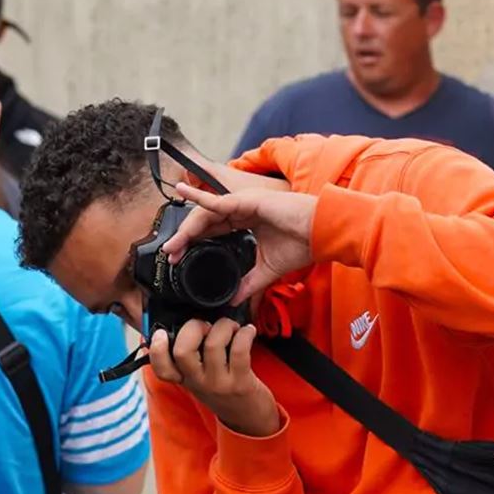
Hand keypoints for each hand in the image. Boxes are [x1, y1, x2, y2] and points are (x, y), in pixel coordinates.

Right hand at [148, 318, 279, 436]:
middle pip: (183, 351)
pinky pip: (239, 350)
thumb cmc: (225, 390)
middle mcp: (198, 383)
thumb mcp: (201, 378)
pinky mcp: (241, 383)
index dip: (156, 349)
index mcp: (184, 379)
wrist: (249, 418)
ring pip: (213, 345)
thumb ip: (192, 356)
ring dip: (224, 326)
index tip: (160, 333)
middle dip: (194, 327)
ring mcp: (218, 384)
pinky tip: (248, 331)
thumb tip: (187, 324)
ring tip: (232, 326)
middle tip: (207, 325)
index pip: (161, 368)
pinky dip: (245, 334)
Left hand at [163, 182, 317, 304]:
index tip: (179, 258)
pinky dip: (199, 198)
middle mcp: (242, 209)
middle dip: (185, 238)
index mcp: (247, 222)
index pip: (213, 230)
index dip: (194, 242)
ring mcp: (244, 203)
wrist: (322, 234)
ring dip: (187, 228)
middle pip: (205, 222)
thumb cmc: (303, 245)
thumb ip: (249, 283)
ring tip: (173, 243)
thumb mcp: (268, 270)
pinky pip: (219, 202)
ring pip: (207, 213)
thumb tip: (234, 301)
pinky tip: (183, 193)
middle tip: (171, 254)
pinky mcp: (248, 200)